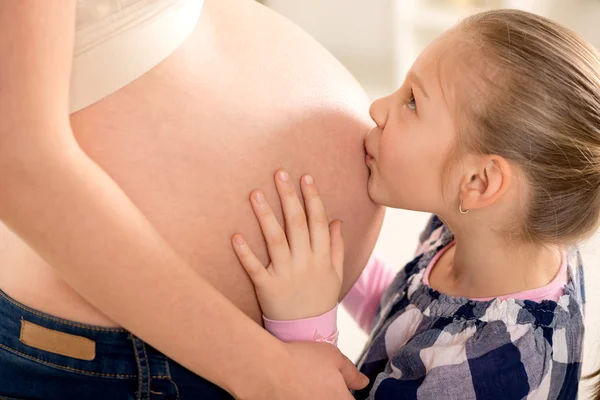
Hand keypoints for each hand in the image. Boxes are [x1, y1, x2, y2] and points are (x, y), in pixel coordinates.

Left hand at [232, 170, 343, 320]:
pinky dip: (245, 253)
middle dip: (289, 196)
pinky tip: (235, 236)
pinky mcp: (267, 287)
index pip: (318, 221)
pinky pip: (255, 268)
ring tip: (256, 193)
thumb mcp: (336, 274)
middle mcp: (305, 262)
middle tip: (279, 173)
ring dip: (265, 216)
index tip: (305, 177)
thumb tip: (337, 221)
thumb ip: (337, 247)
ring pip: (275, 240)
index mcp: (322, 256)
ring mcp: (285, 274)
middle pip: (296, 224)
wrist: (307, 332)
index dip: (312, 198)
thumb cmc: (320, 299)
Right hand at [234, 341, 368, 399]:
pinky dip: (300, 397)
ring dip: (316, 396)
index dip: (348, 393)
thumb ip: (352, 373)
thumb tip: (363, 382)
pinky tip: (294, 390)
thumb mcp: (333, 357)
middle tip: (321, 384)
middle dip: (332, 395)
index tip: (343, 388)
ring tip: (306, 386)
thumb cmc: (300, 360)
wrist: (266, 370)